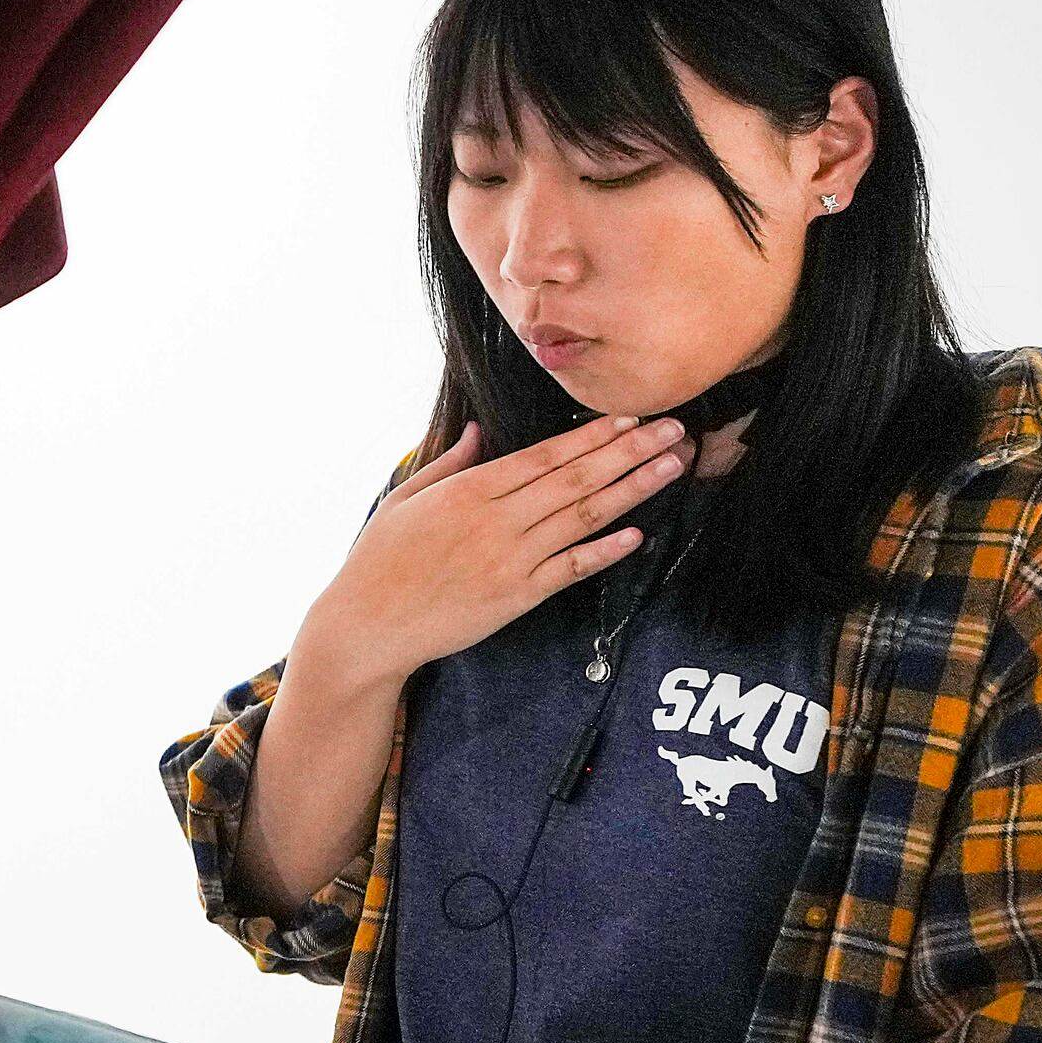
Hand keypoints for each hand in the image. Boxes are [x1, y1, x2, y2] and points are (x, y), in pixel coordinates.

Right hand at [290, 413, 689, 695]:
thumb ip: (448, 463)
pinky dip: (605, 551)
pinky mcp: (517, 596)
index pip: (544, 455)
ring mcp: (510, 559)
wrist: (368, 624)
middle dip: (630, 451)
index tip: (629, 418)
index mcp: (468, 490)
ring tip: (672, 467)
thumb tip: (479, 431)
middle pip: (577, 478)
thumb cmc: (379, 560)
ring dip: (633, 490)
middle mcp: (496, 520)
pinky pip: (571, 569)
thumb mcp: (404, 498)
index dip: (592, 436)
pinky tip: (637, 535)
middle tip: (673, 431)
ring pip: (584, 517)